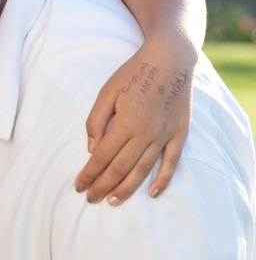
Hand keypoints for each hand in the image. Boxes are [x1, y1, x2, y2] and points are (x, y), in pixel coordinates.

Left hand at [76, 30, 195, 203]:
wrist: (171, 58)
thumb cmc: (134, 73)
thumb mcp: (108, 91)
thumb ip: (96, 120)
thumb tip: (92, 149)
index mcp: (126, 121)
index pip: (102, 157)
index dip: (89, 174)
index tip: (79, 186)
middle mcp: (146, 132)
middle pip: (121, 167)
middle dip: (103, 186)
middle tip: (91, 199)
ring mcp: (165, 134)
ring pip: (143, 169)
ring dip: (127, 188)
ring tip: (113, 201)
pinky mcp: (180, 133)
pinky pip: (172, 162)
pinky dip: (163, 179)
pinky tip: (152, 193)